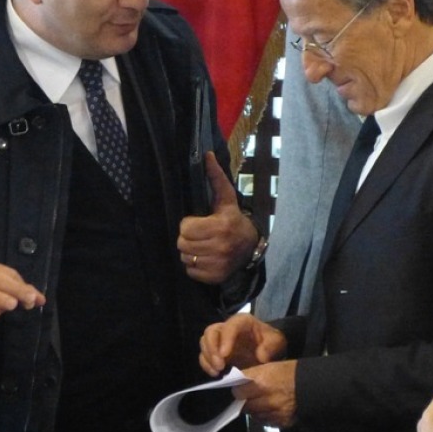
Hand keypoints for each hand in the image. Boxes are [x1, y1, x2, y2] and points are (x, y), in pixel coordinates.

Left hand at [178, 152, 259, 283]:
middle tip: (199, 235)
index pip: (185, 228)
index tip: (199, 222)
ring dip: (190, 252)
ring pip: (185, 258)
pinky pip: (190, 272)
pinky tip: (206, 258)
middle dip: (188, 238)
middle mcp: (221, 247)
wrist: (251, 247)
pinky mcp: (215, 277)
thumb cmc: (233, 219)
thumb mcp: (226, 199)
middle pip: (182, 244)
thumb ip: (215, 177)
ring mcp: (218, 264)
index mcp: (221, 226)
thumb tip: (207, 154)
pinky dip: (195, 266)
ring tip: (202, 246)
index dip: (189, 224)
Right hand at [199, 313, 286, 375]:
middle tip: (220, 366)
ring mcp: (219, 340)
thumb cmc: (271, 342)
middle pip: (211, 332)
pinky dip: (206, 365)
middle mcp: (227, 328)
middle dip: (212, 349)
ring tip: (217, 372)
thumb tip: (260, 356)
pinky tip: (215, 374)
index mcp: (242, 322)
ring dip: (207, 358)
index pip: (230, 326)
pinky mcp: (216, 352)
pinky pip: (204, 356)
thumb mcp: (277, 342)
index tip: (225, 355)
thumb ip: (271, 346)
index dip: (225, 339)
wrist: (268, 350)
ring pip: (204, 342)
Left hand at [234, 360, 297, 427]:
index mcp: (263, 381)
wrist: (312, 384)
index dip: (238, 390)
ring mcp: (275, 412)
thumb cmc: (290, 372)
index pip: (238, 391)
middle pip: (245, 406)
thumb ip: (251, 376)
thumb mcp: (269, 367)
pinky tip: (272, 408)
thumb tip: (237, 382)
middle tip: (249, 396)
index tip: (239, 389)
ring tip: (262, 401)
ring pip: (254, 415)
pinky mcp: (283, 422)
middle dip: (245, 401)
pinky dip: (266, 416)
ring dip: (255, 410)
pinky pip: (266, 421)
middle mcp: (268, 399)